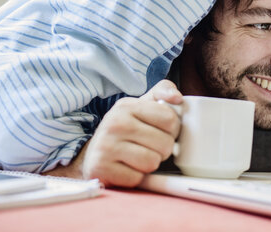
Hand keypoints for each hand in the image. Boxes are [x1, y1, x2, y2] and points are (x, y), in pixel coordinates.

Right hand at [45, 80, 182, 186]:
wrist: (93, 156)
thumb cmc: (125, 131)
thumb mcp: (141, 106)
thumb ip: (162, 93)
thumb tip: (177, 97)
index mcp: (127, 106)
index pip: (169, 119)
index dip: (172, 130)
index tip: (161, 131)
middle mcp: (115, 123)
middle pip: (165, 143)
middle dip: (162, 150)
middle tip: (148, 147)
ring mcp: (106, 146)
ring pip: (152, 162)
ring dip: (150, 165)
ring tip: (137, 158)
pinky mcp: (101, 169)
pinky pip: (137, 178)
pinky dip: (136, 177)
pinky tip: (126, 169)